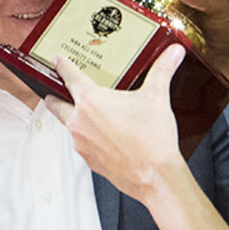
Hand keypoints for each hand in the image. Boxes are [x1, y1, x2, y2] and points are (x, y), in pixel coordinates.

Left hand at [46, 45, 184, 201]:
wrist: (156, 177)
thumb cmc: (153, 139)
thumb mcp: (157, 97)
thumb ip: (163, 69)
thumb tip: (174, 52)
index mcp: (91, 102)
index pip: (70, 77)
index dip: (62, 66)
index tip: (57, 60)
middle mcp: (80, 122)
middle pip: (56, 104)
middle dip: (54, 95)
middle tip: (57, 89)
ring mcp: (82, 143)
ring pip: (70, 126)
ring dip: (76, 118)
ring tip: (91, 113)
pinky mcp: (89, 160)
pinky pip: (83, 144)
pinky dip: (90, 137)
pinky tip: (105, 135)